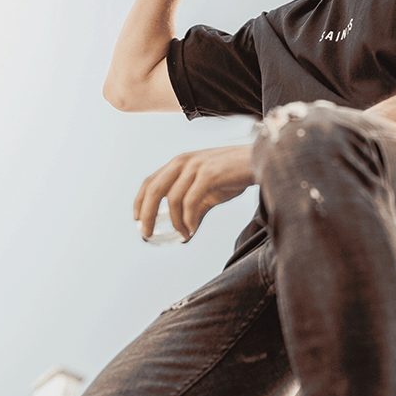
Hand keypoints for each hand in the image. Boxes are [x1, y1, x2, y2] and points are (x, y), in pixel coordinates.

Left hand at [134, 144, 255, 241]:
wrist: (258, 161)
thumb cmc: (232, 175)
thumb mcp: (208, 191)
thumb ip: (194, 209)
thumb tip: (184, 234)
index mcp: (179, 163)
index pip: (150, 181)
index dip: (139, 201)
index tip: (136, 220)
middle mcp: (183, 162)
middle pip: (154, 189)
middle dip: (147, 214)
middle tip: (146, 233)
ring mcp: (196, 166)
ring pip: (173, 198)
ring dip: (175, 222)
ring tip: (182, 234)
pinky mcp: (209, 174)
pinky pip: (191, 201)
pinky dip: (189, 219)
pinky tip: (192, 229)